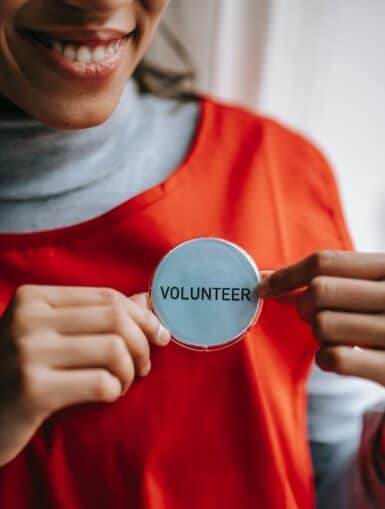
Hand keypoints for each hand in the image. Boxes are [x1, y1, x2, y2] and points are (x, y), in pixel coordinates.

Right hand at [0, 285, 169, 466]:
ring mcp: (28, 353)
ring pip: (114, 349)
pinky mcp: (32, 391)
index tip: (159, 334)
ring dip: (130, 371)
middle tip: (144, 365)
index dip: (143, 316)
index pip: (107, 297)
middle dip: (142, 344)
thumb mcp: (50, 333)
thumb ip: (96, 315)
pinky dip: (115, 390)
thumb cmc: (20, 370)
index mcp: (34, 298)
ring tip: (123, 382)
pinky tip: (107, 395)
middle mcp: (28, 319)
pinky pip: (101, 383)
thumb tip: (147, 299)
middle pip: (115, 319)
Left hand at [257, 251, 384, 385]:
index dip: (287, 274)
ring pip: (322, 325)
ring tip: (336, 337)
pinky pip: (333, 358)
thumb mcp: (375, 287)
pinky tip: (340, 357)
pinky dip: (325, 359)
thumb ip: (333, 279)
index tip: (263, 285)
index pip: (326, 261)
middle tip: (312, 314)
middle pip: (319, 292)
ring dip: (318, 334)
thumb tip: (267, 280)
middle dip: (303, 305)